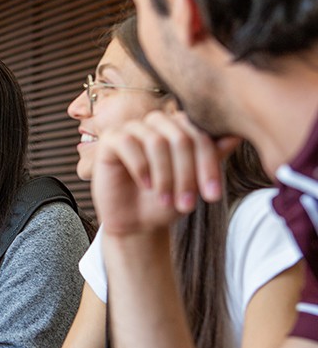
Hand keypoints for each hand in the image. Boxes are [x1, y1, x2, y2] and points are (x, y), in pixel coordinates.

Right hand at [92, 112, 238, 234]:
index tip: (213, 196)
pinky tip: (145, 185)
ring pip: (155, 141)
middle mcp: (157, 123)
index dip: (208, 164)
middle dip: (187, 173)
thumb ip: (213, 157)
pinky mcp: (111, 139)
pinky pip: (127, 143)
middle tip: (187, 204)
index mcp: (180, 127)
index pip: (200, 134)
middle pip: (180, 137)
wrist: (136, 224)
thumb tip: (237, 134)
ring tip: (166, 199)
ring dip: (164, 175)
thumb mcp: (195, 183)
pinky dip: (140, 166)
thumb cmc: (166, 202)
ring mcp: (133, 129)